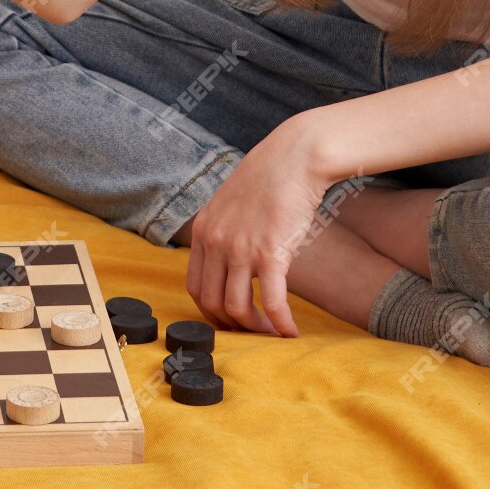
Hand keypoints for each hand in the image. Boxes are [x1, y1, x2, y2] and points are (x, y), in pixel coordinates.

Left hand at [185, 115, 344, 335]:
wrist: (294, 157)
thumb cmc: (269, 179)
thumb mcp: (230, 204)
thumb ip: (223, 232)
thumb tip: (229, 263)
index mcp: (203, 231)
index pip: (194, 287)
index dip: (210, 312)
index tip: (228, 320)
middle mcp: (216, 241)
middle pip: (211, 302)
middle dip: (231, 326)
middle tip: (252, 332)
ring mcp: (241, 248)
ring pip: (237, 308)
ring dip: (255, 328)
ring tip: (272, 332)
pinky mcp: (270, 253)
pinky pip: (272, 302)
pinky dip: (280, 324)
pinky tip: (291, 332)